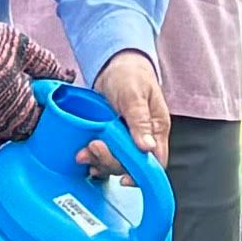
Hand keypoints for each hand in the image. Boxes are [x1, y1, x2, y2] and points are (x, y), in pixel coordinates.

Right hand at [0, 8, 62, 144]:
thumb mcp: (25, 49)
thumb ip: (49, 67)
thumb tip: (68, 76)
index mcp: (20, 107)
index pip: (40, 123)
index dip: (46, 112)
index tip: (45, 98)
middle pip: (20, 130)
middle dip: (26, 116)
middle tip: (26, 94)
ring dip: (7, 118)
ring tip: (6, 95)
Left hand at [88, 48, 169, 172]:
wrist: (114, 63)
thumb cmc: (131, 74)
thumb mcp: (135, 95)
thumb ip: (140, 121)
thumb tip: (146, 148)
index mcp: (157, 129)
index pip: (155, 161)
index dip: (141, 173)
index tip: (125, 177)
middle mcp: (143, 137)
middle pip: (132, 165)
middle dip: (111, 161)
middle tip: (95, 147)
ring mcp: (127, 139)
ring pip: (116, 162)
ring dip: (99, 160)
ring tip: (84, 151)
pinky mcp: (112, 137)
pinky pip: (104, 154)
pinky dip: (93, 156)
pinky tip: (84, 154)